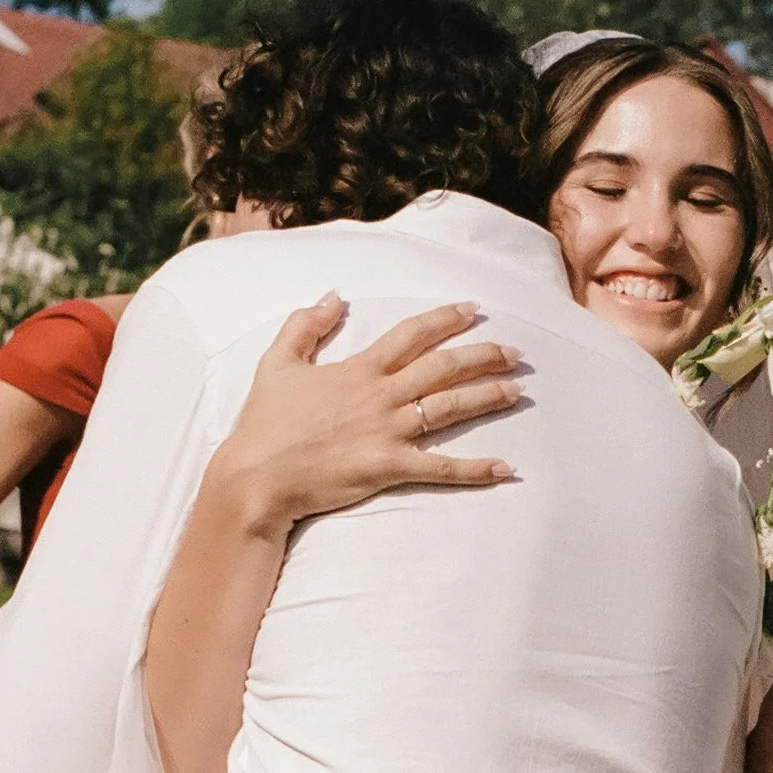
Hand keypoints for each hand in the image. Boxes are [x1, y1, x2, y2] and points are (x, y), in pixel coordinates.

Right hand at [213, 295, 523, 535]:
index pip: (412, 335)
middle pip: (443, 367)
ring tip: (517, 391)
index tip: (475, 311)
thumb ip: (304, 326)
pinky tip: (505, 468)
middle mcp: (380, 395)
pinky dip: (475, 469)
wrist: (255, 476)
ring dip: (487, 397)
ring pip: (449, 407)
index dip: (446, 319)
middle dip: (483, 355)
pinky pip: (441, 467)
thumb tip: (332, 296)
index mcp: (358, 368)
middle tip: (515, 352)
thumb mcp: (276, 363)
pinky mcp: (388, 467)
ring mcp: (387, 431)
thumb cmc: (263, 423)